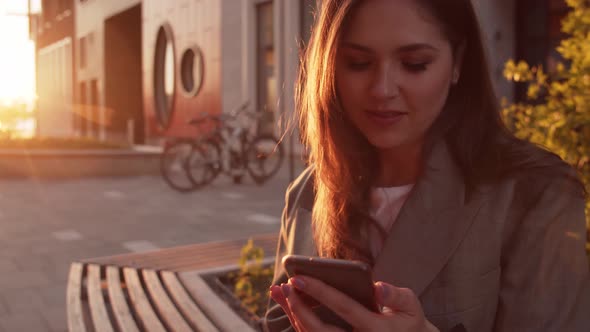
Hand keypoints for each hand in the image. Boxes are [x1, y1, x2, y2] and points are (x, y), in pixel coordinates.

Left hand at [269, 276, 438, 331]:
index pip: (343, 308)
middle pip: (319, 329)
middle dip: (298, 307)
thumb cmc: (408, 322)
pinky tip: (287, 303)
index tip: (298, 278)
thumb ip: (397, 296)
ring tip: (278, 291)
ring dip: (292, 313)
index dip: (320, 292)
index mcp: (375, 329)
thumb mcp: (412, 307)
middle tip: (284, 285)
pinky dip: (296, 320)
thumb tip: (377, 287)